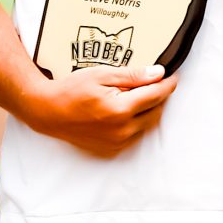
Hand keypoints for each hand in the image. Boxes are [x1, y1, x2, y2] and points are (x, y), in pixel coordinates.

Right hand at [22, 64, 176, 157]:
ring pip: (147, 125)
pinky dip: (137, 122)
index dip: (168, 84)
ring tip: (138, 95)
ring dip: (149, 110)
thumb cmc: (72, 89)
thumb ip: (133, 75)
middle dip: (159, 96)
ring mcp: (117, 142)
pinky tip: (126, 110)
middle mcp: (122, 130)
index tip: (173, 75)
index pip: (156, 95)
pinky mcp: (112, 149)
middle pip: (156, 111)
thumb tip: (159, 73)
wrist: (48, 112)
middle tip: (154, 82)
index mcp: (121, 109)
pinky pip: (135, 135)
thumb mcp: (102, 74)